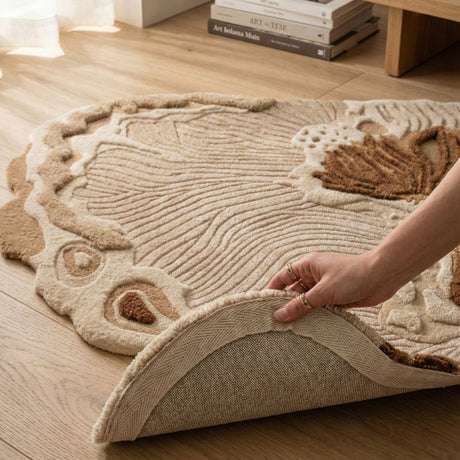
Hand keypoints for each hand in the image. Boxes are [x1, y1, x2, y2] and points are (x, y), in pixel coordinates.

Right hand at [266, 251, 401, 322]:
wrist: (383, 277)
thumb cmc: (352, 276)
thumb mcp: (322, 292)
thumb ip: (300, 305)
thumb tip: (279, 315)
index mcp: (307, 265)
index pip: (282, 277)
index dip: (272, 290)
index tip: (262, 304)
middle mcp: (314, 274)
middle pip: (294, 291)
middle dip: (286, 304)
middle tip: (274, 322)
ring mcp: (325, 286)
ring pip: (307, 301)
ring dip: (301, 312)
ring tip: (289, 329)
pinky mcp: (336, 297)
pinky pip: (319, 308)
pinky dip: (315, 316)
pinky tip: (308, 329)